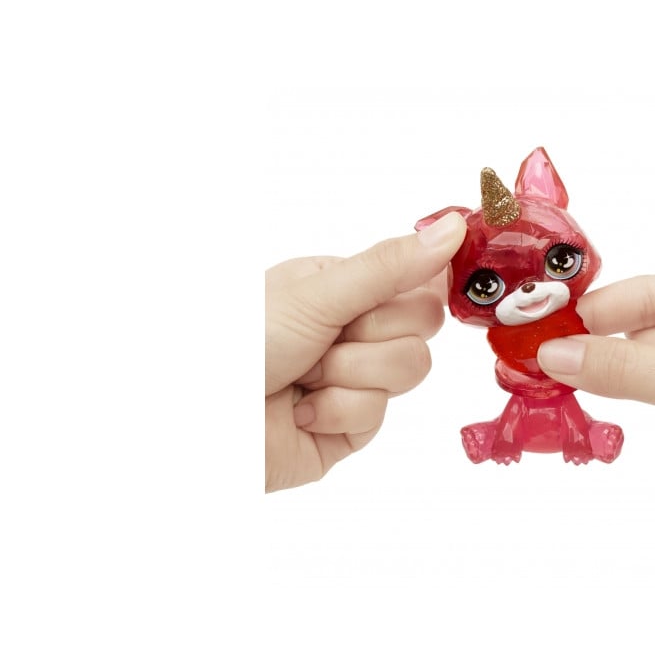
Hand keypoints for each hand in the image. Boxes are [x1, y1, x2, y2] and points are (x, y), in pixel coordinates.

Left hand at [265, 212, 466, 490]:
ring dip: (351, 374)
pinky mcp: (349, 428)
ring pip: (408, 371)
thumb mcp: (318, 293)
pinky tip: (299, 410)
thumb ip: (390, 266)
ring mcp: (352, 380)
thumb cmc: (239, 343)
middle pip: (420, 329)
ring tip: (304, 377)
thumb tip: (454, 227)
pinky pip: (378, 415)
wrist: (200, 420)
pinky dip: (336, 411)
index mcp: (343, 286)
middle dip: (373, 336)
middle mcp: (351, 330)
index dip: (412, 291)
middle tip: (326, 338)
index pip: (417, 281)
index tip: (383, 298)